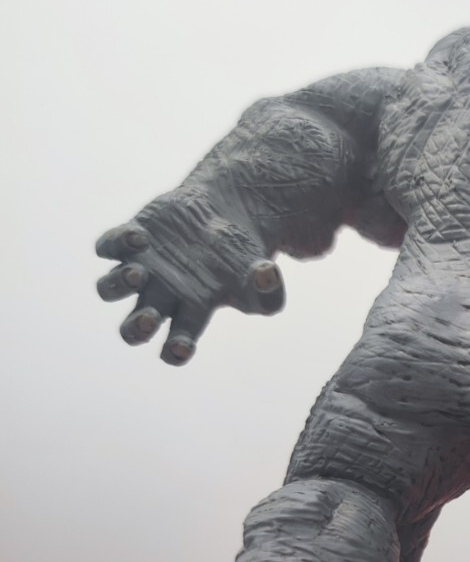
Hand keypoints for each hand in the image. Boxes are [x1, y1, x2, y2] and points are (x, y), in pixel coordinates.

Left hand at [96, 189, 285, 363]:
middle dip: (137, 328)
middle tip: (149, 318)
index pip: (175, 346)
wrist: (227, 209)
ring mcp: (144, 266)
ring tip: (140, 273)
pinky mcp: (132, 238)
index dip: (174, 352)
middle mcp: (161, 294)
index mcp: (191, 311)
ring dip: (118, 286)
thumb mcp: (264, 276)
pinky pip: (108, 247)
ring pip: (109, 289)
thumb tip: (264, 276)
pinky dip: (118, 244)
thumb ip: (270, 290)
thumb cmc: (243, 253)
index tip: (182, 346)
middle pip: (134, 327)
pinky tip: (141, 237)